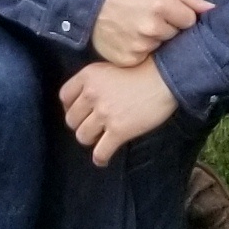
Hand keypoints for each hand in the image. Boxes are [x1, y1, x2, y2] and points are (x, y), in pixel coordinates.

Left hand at [59, 55, 181, 166]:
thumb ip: (94, 82)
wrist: (164, 78)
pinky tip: (103, 159)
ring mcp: (104, 113)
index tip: (79, 112)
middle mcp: (92, 94)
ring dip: (91, 140)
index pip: (64, 96)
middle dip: (81, 125)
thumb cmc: (142, 71)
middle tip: (93, 126)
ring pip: (83, 136)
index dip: (70, 107)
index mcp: (88, 76)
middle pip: (71, 119)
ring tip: (100, 139)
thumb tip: (83, 103)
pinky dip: (100, 158)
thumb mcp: (109, 68)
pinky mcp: (118, 130)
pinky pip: (100, 152)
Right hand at [92, 0, 212, 67]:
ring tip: (138, 28)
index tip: (167, 11)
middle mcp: (152, 27)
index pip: (190, 20)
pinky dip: (142, 52)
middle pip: (177, 35)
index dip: (180, 16)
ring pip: (162, 48)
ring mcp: (140, 45)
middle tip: (149, 18)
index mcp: (161, 4)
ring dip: (155, 40)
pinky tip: (131, 40)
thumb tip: (213, 9)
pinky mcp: (129, 59)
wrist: (91, 4)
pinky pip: (147, 59)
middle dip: (168, 28)